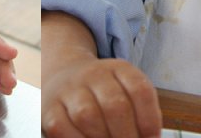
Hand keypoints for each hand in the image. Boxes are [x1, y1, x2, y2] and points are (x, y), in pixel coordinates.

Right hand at [41, 57, 160, 137]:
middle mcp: (93, 75)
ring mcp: (68, 90)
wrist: (63, 74)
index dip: (149, 120)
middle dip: (127, 135)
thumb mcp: (126, 90)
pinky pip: (61, 128)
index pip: (140, 90)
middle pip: (115, 106)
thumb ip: (140, 114)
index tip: (151, 137)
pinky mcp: (49, 107)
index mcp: (118, 68)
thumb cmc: (102, 93)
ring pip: (87, 116)